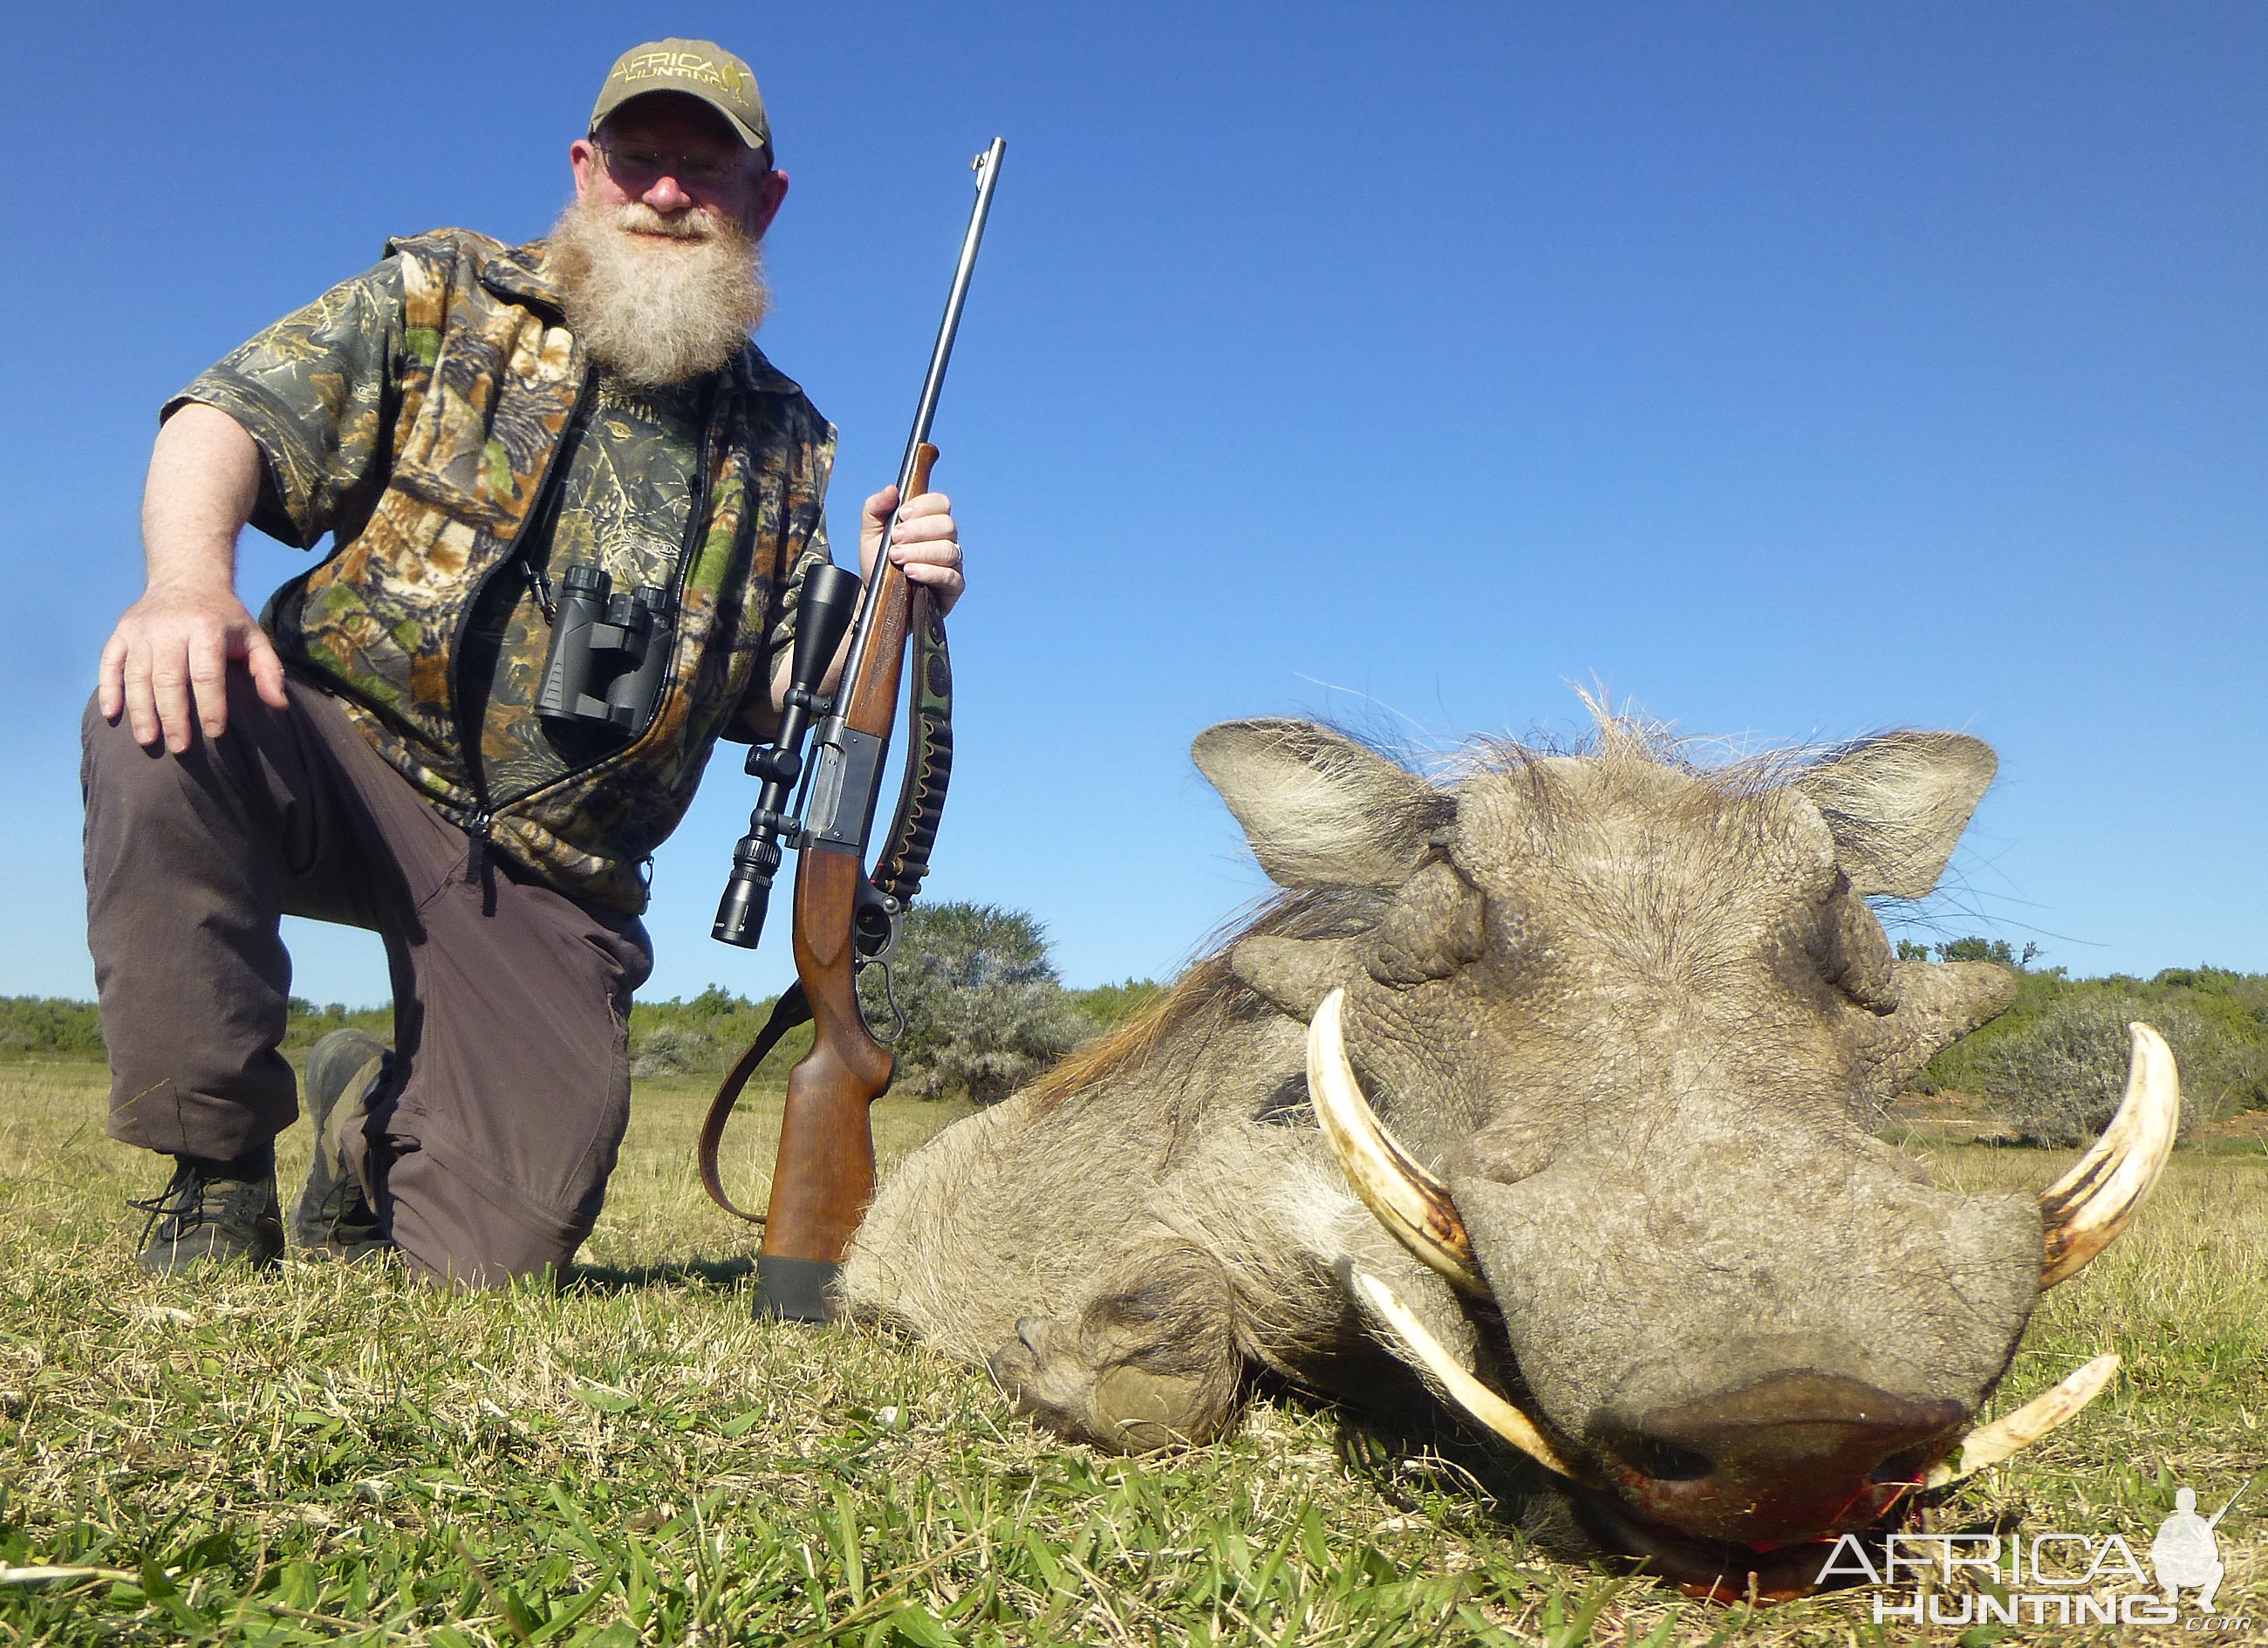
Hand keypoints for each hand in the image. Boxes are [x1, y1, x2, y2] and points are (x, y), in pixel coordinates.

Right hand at [97, 580, 287, 751]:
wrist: (186, 577)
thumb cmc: (224, 617)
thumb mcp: (254, 636)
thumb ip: (268, 670)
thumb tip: (279, 705)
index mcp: (206, 628)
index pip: (207, 673)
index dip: (210, 705)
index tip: (214, 732)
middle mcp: (169, 628)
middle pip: (168, 679)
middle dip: (173, 716)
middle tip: (180, 747)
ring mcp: (141, 630)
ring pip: (137, 675)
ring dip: (141, 710)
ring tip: (148, 740)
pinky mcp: (121, 632)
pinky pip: (109, 662)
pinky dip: (109, 689)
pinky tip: (111, 714)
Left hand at [859, 486, 963, 615]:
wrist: (875, 597)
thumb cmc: (877, 562)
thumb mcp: (870, 533)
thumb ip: (876, 508)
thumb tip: (892, 489)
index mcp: (929, 521)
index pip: (941, 503)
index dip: (924, 506)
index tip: (901, 516)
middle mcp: (945, 540)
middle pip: (947, 525)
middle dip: (919, 531)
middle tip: (894, 540)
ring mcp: (952, 563)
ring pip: (948, 550)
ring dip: (920, 552)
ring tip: (896, 558)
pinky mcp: (953, 587)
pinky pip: (950, 576)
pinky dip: (929, 572)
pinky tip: (911, 572)